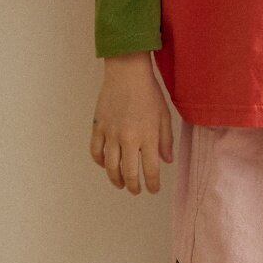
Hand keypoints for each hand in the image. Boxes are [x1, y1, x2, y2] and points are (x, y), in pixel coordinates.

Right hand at [90, 54, 173, 194]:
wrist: (127, 73)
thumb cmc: (149, 92)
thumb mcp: (164, 116)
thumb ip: (166, 140)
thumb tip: (166, 161)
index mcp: (148, 136)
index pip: (150, 170)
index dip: (152, 184)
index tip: (153, 189)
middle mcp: (128, 138)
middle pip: (128, 173)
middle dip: (134, 186)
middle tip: (136, 190)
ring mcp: (111, 133)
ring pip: (110, 167)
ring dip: (116, 179)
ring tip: (121, 183)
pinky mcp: (98, 127)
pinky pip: (96, 151)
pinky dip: (100, 162)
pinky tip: (106, 164)